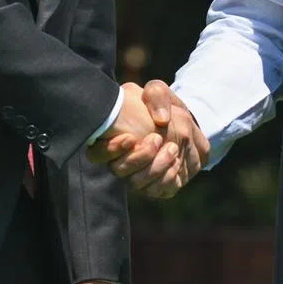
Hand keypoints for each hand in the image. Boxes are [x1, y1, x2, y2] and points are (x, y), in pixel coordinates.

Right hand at [88, 79, 209, 198]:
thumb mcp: (159, 93)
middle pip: (118, 171)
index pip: (96, 153)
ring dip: (156, 167)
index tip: (130, 137)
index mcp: (113, 139)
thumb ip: (156, 95)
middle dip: (139, 157)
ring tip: (172, 148)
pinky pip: (159, 191)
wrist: (186, 127)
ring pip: (137, 184)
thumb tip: (161, 119)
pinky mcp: (157, 187)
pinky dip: (168, 178)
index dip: (109, 150)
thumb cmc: (164, 109)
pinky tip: (177, 162)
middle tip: (157, 139)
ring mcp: (137, 177)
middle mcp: (121, 162)